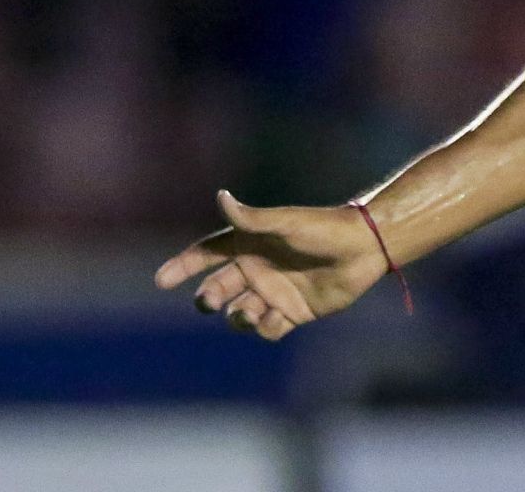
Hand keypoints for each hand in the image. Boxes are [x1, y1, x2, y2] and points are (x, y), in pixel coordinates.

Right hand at [154, 190, 387, 341]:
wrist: (364, 249)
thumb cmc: (324, 229)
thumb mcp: (286, 223)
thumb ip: (252, 218)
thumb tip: (220, 197)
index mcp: (251, 243)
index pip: (208, 254)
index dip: (183, 266)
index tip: (160, 280)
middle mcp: (258, 269)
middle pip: (218, 289)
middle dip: (209, 298)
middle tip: (212, 301)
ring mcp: (274, 292)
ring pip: (240, 313)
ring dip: (238, 316)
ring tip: (249, 312)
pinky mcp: (293, 312)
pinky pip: (268, 328)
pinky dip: (266, 327)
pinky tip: (277, 318)